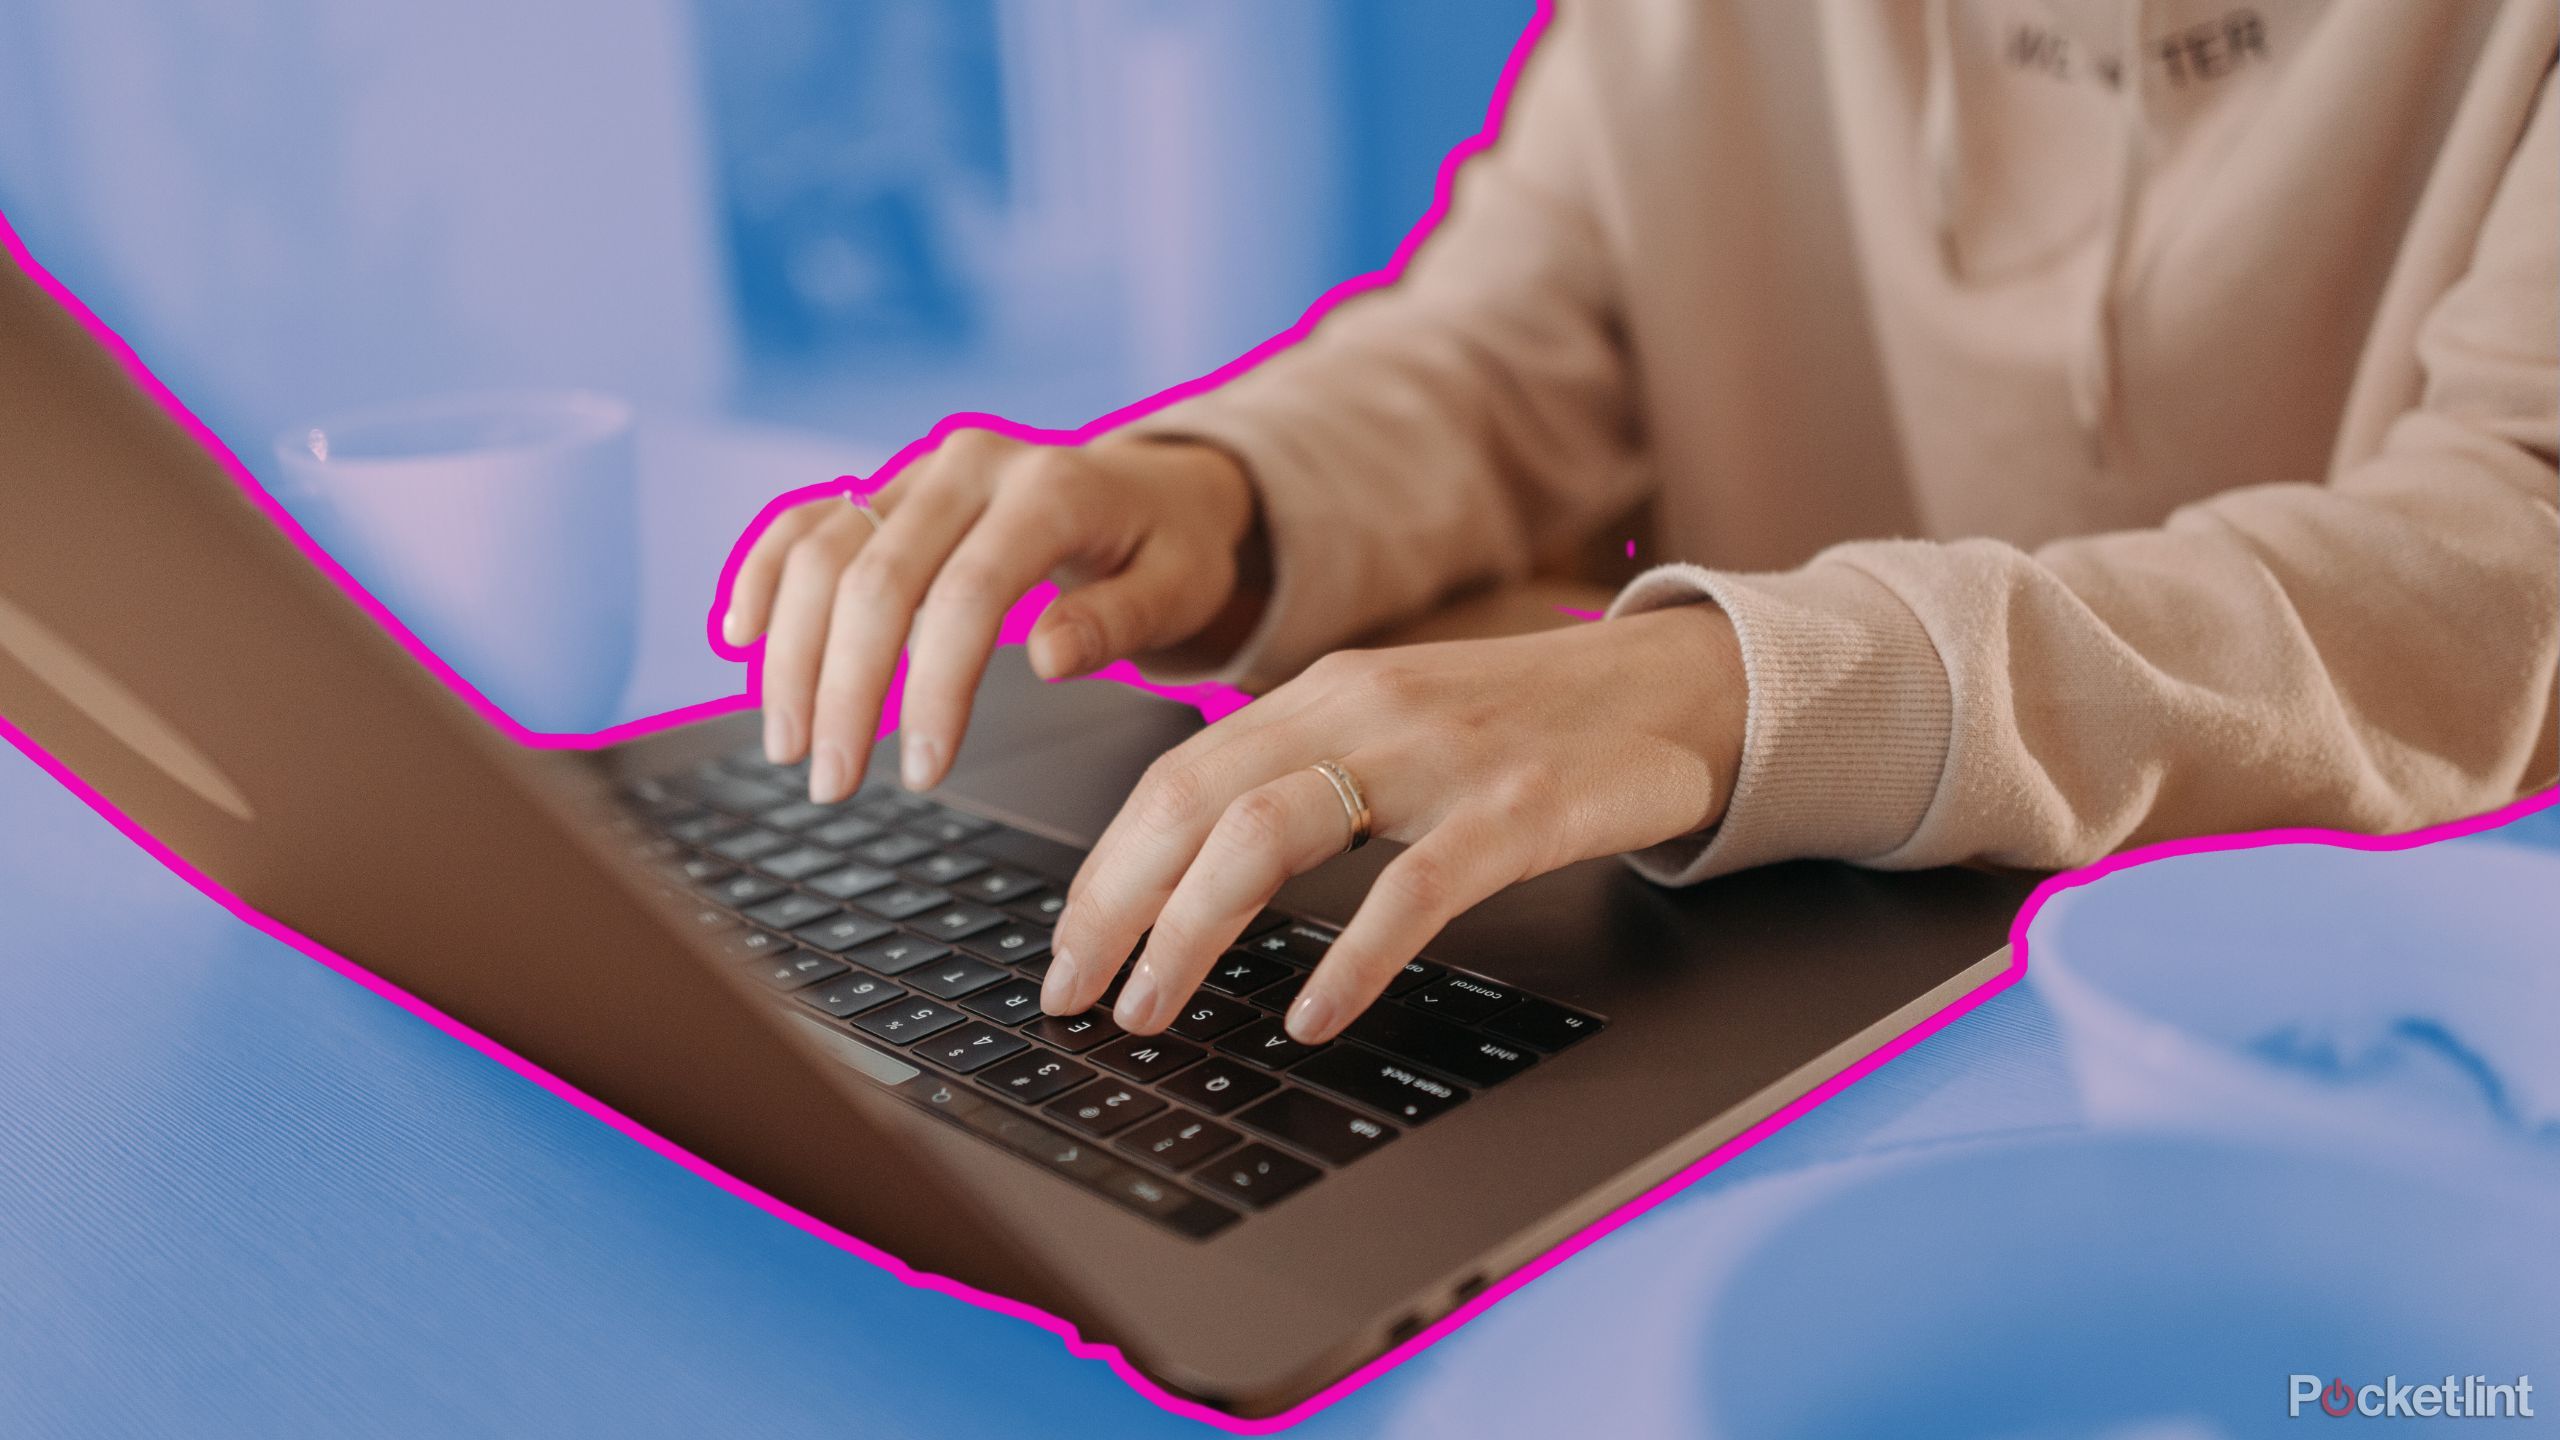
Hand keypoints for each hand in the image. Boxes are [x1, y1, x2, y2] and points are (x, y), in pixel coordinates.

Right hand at [721, 432, 1259, 801]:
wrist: (1154, 487)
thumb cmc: (1171, 550)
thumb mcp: (1179, 588)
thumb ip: (1119, 620)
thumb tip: (1048, 656)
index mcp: (1049, 488)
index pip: (969, 594)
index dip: (935, 688)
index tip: (923, 772)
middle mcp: (969, 465)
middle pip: (875, 576)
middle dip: (843, 689)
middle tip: (832, 782)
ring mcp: (918, 471)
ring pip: (822, 551)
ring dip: (791, 652)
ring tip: (789, 744)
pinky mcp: (885, 489)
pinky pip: (804, 522)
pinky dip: (764, 577)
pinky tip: (738, 638)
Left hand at [1044, 606, 1747, 1042]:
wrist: (1679, 688)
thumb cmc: (1528, 726)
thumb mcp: (1397, 730)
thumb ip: (1306, 777)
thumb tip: (1192, 876)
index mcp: (1324, 693)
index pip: (1174, 778)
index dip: (1104, 869)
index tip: (1064, 949)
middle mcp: (1364, 710)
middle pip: (1193, 802)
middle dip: (1112, 907)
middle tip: (1073, 997)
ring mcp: (1439, 756)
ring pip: (1269, 831)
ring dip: (1191, 932)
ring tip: (1154, 1010)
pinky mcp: (1518, 807)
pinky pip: (1414, 890)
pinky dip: (1350, 959)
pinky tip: (1312, 1017)